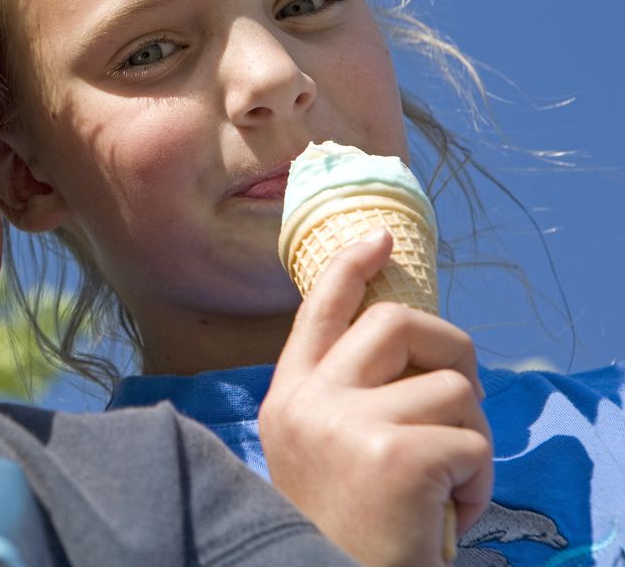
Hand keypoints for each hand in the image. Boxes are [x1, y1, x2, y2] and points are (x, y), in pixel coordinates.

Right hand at [259, 229, 492, 565]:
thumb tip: (412, 349)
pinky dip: (478, 480)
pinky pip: (472, 439)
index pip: (320, 311)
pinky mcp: (396, 455)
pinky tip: (449, 513)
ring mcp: (348, 424)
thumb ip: (346, 397)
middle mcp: (309, 402)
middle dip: (451, 352)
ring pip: (451, 386)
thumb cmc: (340, 529)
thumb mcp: (320, 450)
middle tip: (459, 404)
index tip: (381, 239)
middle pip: (396, 323)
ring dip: (471, 439)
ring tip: (446, 487)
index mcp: (288, 399)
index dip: (351, 267)